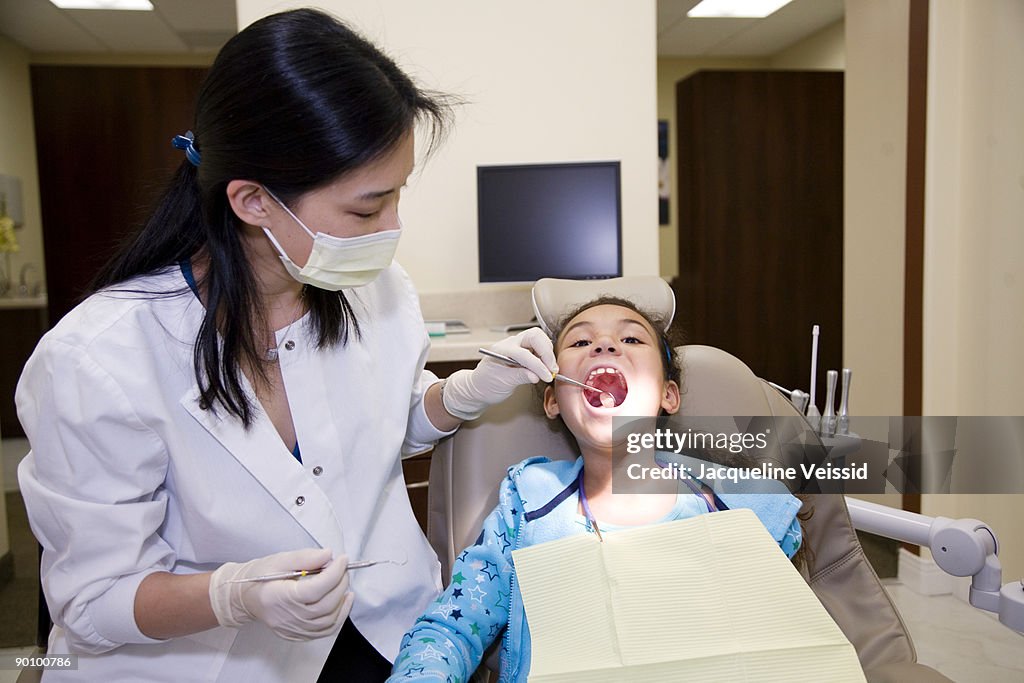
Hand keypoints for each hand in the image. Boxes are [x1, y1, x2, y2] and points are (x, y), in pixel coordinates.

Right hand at [209, 548, 352, 640]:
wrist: (244, 596)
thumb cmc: (260, 576)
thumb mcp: (279, 559)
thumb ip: (304, 557)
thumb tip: (328, 555)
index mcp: (278, 597)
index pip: (314, 590)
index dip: (333, 574)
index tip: (342, 559)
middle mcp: (285, 617)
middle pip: (324, 606)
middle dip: (340, 583)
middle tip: (343, 568)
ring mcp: (292, 629)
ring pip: (328, 621)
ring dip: (342, 600)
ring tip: (343, 582)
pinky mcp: (297, 634)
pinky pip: (324, 631)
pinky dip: (338, 616)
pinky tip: (342, 601)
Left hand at [442, 327, 556, 419]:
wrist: (480, 387)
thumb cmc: (486, 384)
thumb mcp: (502, 383)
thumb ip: (519, 377)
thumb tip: (536, 376)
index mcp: (502, 351)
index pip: (524, 354)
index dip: (538, 366)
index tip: (546, 376)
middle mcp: (510, 344)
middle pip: (534, 336)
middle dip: (546, 351)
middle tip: (552, 368)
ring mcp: (518, 345)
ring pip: (539, 339)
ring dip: (547, 353)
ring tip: (550, 369)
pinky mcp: (524, 350)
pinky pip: (539, 346)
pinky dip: (546, 355)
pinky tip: (546, 367)